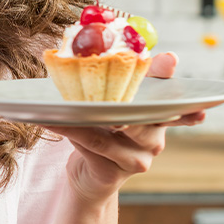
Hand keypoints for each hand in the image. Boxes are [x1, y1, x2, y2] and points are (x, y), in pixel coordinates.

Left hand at [49, 51, 205, 206]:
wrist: (90, 176)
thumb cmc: (102, 133)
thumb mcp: (112, 106)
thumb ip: (122, 82)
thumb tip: (115, 48)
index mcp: (158, 119)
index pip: (169, 96)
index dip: (170, 79)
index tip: (171, 59)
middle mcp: (154, 140)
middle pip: (143, 115)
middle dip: (126, 100)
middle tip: (114, 90)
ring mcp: (137, 159)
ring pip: (111, 129)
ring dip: (83, 115)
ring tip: (62, 104)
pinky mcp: (114, 173)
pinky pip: (91, 144)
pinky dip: (70, 130)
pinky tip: (52, 121)